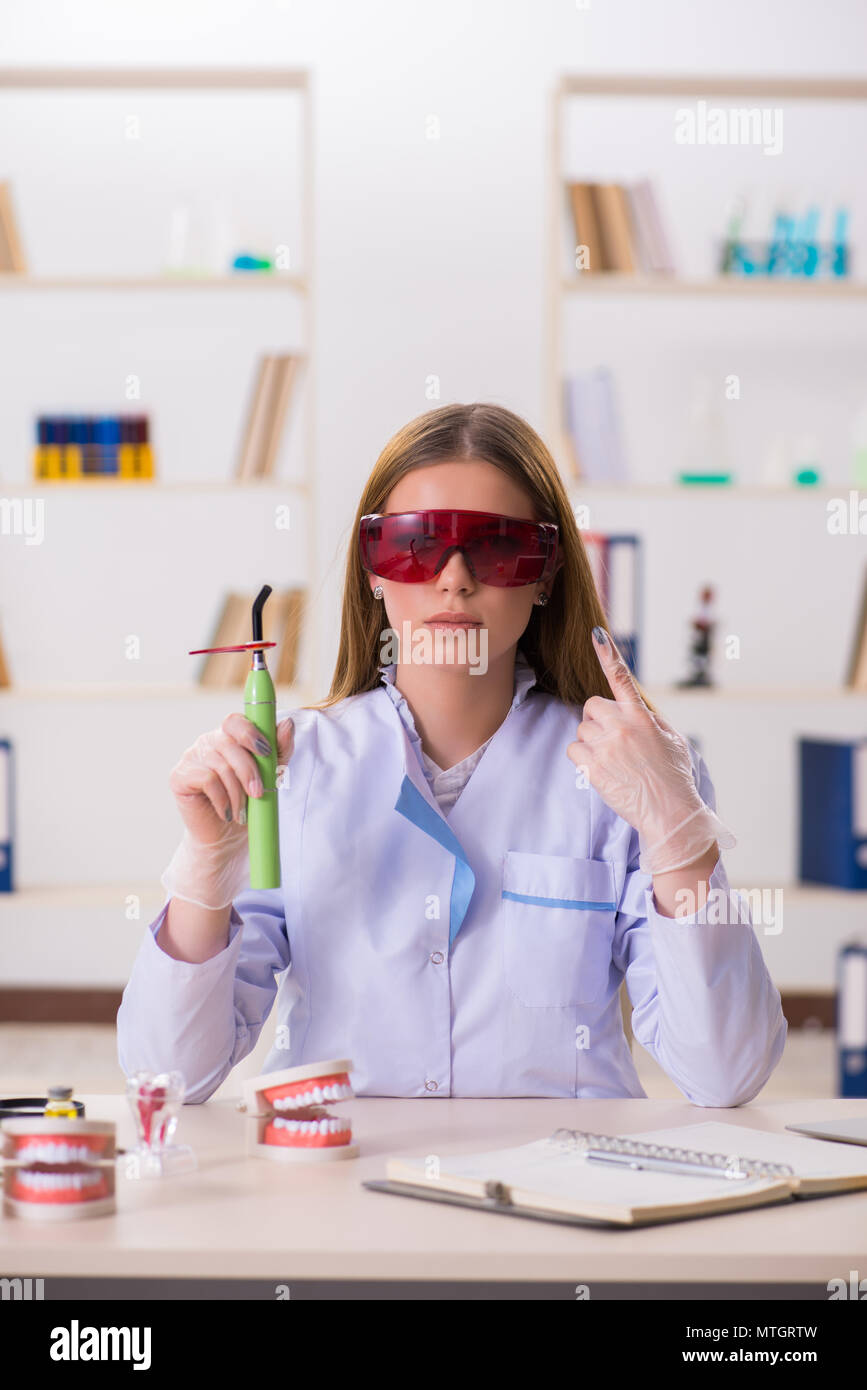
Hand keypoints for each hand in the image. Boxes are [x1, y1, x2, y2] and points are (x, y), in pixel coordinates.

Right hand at [169, 714, 295, 846]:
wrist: (225, 837)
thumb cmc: (247, 803)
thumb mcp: (271, 776)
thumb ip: (279, 750)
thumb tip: (287, 724)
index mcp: (229, 737)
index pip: (235, 721)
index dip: (250, 733)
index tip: (266, 752)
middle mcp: (208, 742)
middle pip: (230, 744)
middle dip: (249, 771)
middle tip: (258, 794)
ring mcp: (191, 756)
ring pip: (220, 766)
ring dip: (237, 792)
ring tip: (242, 812)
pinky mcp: (179, 775)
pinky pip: (206, 780)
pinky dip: (222, 799)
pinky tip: (226, 812)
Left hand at [566, 630, 698, 843]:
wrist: (670, 813)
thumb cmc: (675, 778)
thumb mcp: (673, 740)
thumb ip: (652, 720)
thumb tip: (636, 711)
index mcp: (643, 716)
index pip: (622, 679)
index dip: (609, 654)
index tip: (596, 634)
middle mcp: (623, 726)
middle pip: (592, 706)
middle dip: (597, 720)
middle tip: (612, 740)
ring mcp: (607, 746)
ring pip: (582, 729)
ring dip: (591, 742)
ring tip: (612, 760)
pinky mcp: (593, 766)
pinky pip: (574, 750)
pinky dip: (582, 759)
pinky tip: (600, 770)